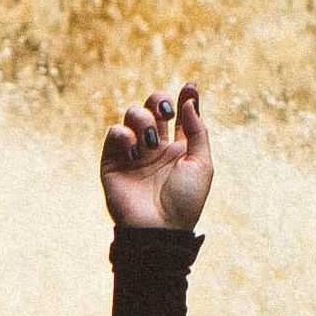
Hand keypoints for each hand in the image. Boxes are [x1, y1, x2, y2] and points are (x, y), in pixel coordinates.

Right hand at [101, 84, 213, 230]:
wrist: (158, 228)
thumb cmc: (184, 201)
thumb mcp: (202, 165)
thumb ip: (197, 131)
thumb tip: (190, 100)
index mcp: (178, 148)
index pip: (179, 116)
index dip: (184, 98)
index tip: (190, 87)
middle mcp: (155, 147)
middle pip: (152, 108)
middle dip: (158, 101)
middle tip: (165, 112)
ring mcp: (133, 153)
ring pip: (133, 115)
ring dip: (143, 120)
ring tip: (151, 142)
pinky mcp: (113, 161)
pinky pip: (115, 133)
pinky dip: (125, 135)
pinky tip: (135, 152)